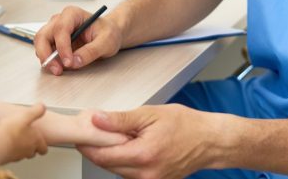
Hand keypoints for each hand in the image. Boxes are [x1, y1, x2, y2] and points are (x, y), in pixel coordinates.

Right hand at [0, 103, 47, 162]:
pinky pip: (9, 155)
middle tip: (27, 138)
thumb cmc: (12, 131)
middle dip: (31, 146)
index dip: (42, 145)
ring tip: (14, 139)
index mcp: (35, 141)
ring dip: (19, 148)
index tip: (40, 142)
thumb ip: (36, 111)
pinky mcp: (6, 158)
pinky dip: (9, 150)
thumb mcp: (26, 116)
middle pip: (32, 153)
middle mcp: (27, 151)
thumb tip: (42, 106)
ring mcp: (16, 156)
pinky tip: (4, 143)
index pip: (43, 149)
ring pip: (21, 154)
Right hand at [33, 5, 121, 74]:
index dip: (62, 47)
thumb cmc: (108, 32)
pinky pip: (44, 50)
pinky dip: (48, 60)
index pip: (61, 29)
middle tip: (57, 69)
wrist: (108, 34)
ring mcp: (55, 30)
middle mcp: (60, 20)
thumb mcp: (106, 42)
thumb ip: (91, 51)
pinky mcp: (54, 41)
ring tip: (58, 70)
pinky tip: (59, 66)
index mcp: (73, 14)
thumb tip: (75, 62)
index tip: (68, 62)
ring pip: (40, 43)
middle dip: (46, 54)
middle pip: (43, 35)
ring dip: (46, 58)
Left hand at [77, 105, 220, 178]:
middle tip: (89, 131)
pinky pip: (129, 173)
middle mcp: (145, 174)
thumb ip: (121, 119)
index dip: (86, 144)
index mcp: (143, 155)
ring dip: (109, 154)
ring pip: (116, 170)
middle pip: (106, 165)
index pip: (102, 155)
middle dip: (95, 149)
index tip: (78, 133)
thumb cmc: (185, 125)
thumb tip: (96, 119)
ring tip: (109, 136)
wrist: (209, 141)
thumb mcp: (150, 114)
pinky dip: (122, 160)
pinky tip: (126, 145)